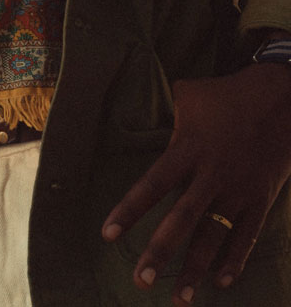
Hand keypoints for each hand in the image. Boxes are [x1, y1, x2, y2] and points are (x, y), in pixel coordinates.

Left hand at [101, 63, 290, 304]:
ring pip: (214, 236)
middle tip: (139, 281)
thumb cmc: (227, 94)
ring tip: (178, 299)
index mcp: (188, 149)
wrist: (281, 98)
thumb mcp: (190, 94)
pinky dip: (236, 259)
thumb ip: (166, 112)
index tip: (108, 235)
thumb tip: (144, 111)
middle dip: (160, 252)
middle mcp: (210, 175)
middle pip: (181, 220)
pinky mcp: (261, 197)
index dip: (130, 210)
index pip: (152, 185)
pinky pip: (248, 235)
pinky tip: (221, 282)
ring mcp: (238, 189)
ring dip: (196, 269)